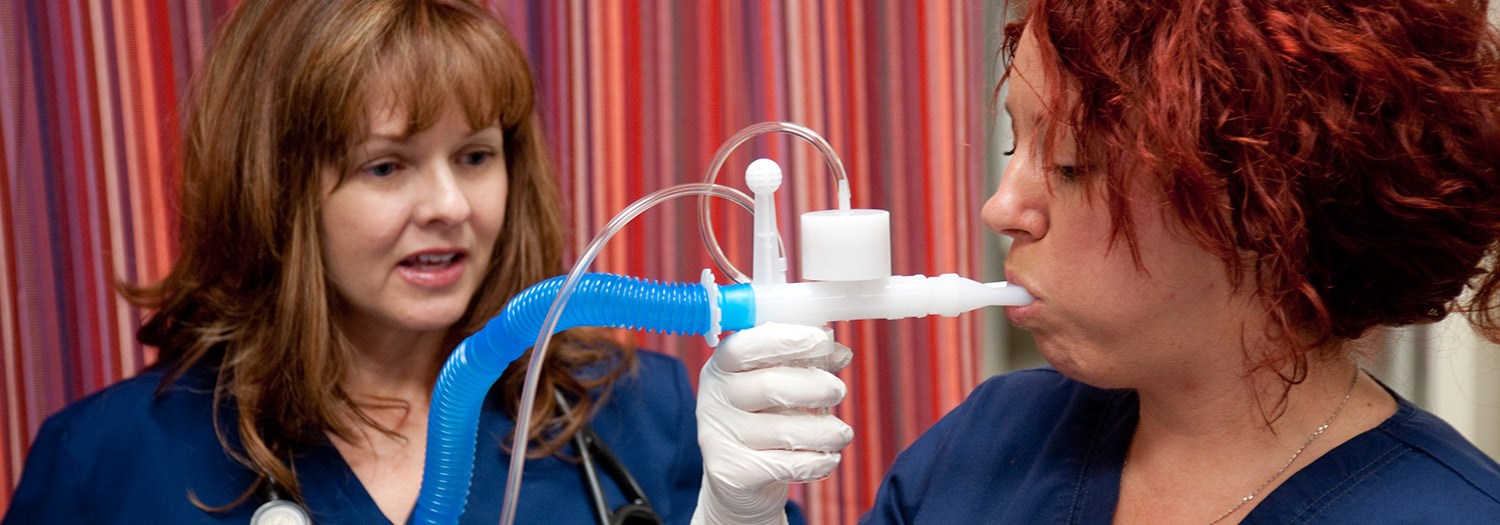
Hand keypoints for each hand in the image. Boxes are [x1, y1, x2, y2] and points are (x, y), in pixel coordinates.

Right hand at [692, 323, 853, 524]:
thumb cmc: (764, 421)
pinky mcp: (732, 474)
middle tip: (839, 391)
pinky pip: (788, 465)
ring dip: (826, 431)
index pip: (745, 347)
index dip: (785, 339)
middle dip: (816, 386)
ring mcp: (718, 439)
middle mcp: (713, 399)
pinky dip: (819, 461)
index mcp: (721, 368)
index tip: (821, 339)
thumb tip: (840, 353)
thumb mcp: (779, 385)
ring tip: (841, 433)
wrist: (739, 481)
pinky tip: (828, 458)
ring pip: (785, 431)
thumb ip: (805, 363)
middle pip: (770, 385)